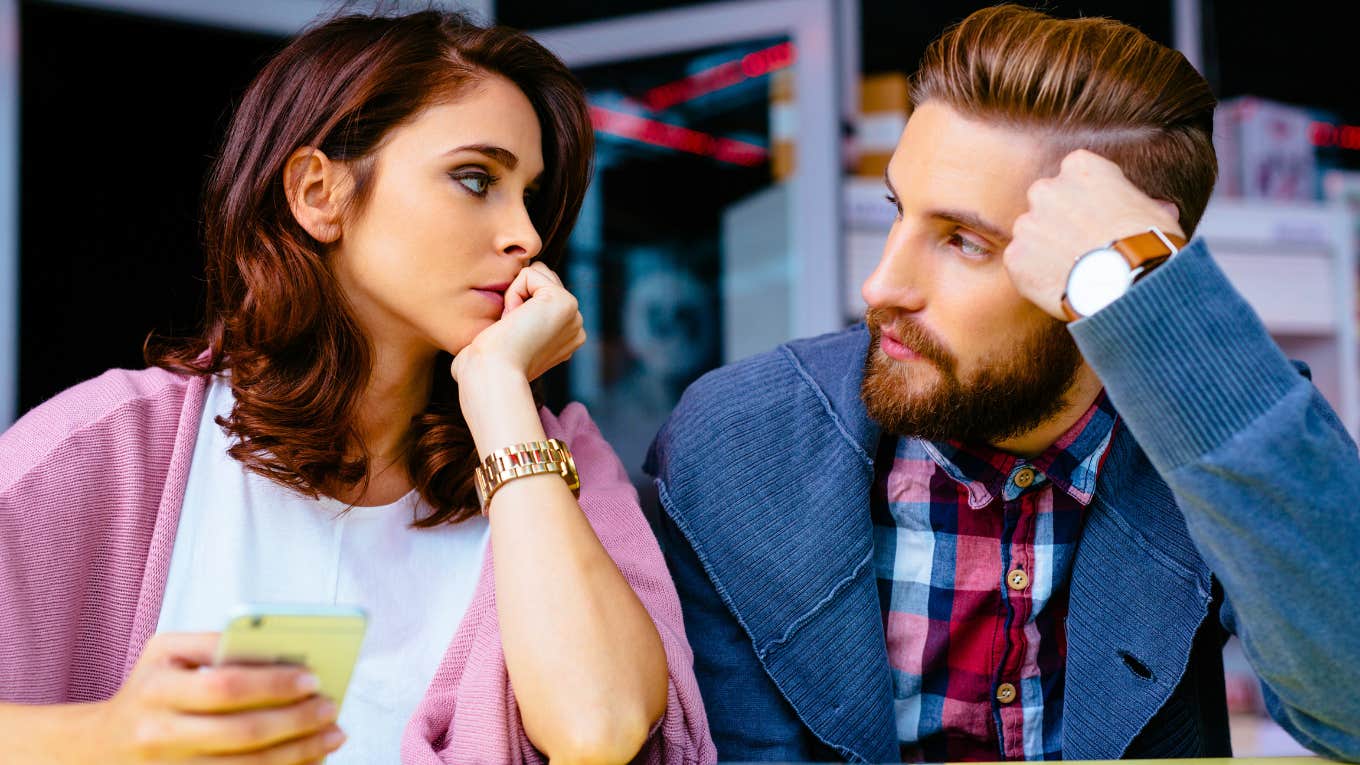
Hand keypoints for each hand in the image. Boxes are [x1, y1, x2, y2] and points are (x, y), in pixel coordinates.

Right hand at [91, 633, 344, 762]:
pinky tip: (309, 762)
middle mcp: (159, 736)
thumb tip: (276, 649)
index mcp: (157, 690)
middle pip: (242, 732)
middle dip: (296, 721)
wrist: (98, 747)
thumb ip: (214, 642)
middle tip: (331, 708)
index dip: (272, 684)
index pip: (224, 686)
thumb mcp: (166, 651)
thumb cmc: (149, 687)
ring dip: (298, 754)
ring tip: (333, 736)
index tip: (312, 678)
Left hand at [450, 262, 585, 385]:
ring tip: (512, 326)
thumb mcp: (506, 340)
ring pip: (536, 274)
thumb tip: (509, 312)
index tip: (511, 338)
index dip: (516, 307)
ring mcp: (574, 315)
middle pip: (541, 280)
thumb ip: (517, 320)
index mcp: (564, 337)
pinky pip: (529, 274)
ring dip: (515, 296)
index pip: (540, 295)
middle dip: (518, 298)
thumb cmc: (485, 365)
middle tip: (511, 331)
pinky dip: (513, 294)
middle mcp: (575, 327)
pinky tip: (513, 320)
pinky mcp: (564, 302)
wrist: (490, 373)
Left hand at [1004, 149, 1184, 319]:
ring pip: (1031, 234)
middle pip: (1047, 202)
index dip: (1087, 200)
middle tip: (1082, 247)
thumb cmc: (1150, 245)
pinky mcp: (1015, 257)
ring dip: (1046, 249)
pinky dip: (1035, 274)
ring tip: (1073, 271)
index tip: (1097, 219)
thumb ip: (1142, 204)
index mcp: (1080, 167)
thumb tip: (1161, 210)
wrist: (1129, 283)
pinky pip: (1020, 264)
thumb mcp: (1156, 213)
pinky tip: (1059, 286)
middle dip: (1060, 221)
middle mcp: (1046, 189)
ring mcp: (1027, 223)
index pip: (1074, 175)